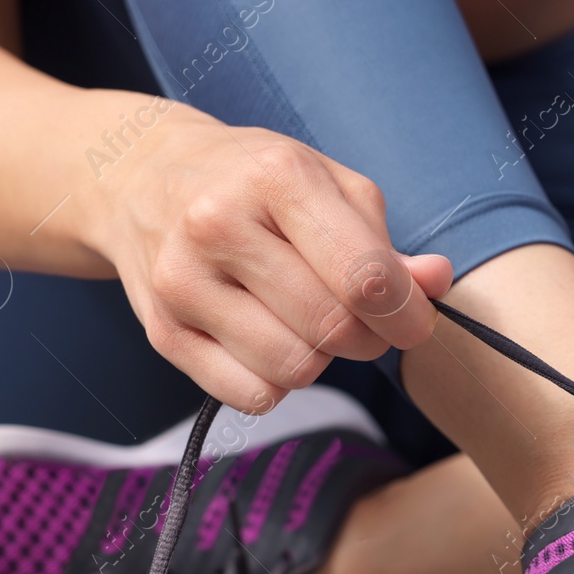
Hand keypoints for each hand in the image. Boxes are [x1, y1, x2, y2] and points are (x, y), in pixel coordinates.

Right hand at [90, 106, 452, 411]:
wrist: (139, 178)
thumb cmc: (253, 183)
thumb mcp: (327, 185)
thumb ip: (386, 243)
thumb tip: (434, 284)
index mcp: (275, 177)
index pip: (364, 277)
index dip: (407, 315)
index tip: (416, 321)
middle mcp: (219, 224)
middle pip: (332, 330)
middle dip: (368, 338)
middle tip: (362, 320)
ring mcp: (184, 282)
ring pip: (294, 369)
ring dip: (319, 359)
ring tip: (307, 322)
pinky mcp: (163, 333)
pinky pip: (252, 396)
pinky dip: (275, 381)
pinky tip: (266, 339)